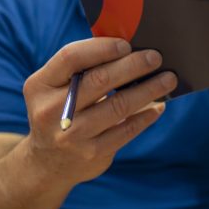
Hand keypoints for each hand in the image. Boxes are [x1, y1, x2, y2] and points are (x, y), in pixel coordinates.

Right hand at [21, 37, 176, 184]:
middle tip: (156, 57)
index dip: (101, 48)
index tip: (127, 45)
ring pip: (118, 105)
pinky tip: (158, 106)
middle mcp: (52, 110)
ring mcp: (72, 135)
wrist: (47, 163)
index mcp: (40, 85)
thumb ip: (80, 69)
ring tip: (168, 79)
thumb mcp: (55, 89)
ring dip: (148, 90)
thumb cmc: (60, 111)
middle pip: (99, 80)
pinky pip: (127, 129)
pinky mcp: (92, 153)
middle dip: (133, 66)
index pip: (71, 58)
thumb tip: (129, 49)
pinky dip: (146, 115)